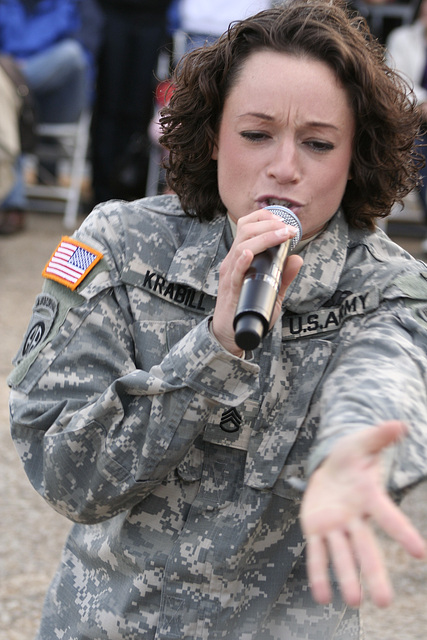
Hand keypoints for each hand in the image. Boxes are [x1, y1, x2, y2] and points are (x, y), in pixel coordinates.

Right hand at [212, 209, 302, 354]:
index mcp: (241, 257)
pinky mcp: (230, 289)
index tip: (283, 221)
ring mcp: (231, 274)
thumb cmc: (248, 309)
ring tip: (281, 235)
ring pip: (242, 245)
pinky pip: (235, 271)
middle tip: (288, 228)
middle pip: (245, 229)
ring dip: (264, 237)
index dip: (264, 218)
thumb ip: (283, 275)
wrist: (231, 333)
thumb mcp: (271, 290)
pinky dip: (242, 260)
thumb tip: (298, 259)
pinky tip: (249, 253)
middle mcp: (233, 261)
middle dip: (269, 224)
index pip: (247, 226)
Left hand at [300, 421, 425, 607]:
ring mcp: (336, 526)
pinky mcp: (316, 530)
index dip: (403, 533)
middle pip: (366, 547)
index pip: (388, 516)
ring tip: (354, 601)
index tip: (420, 554)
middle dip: (374, 573)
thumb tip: (401, 424)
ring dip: (347, 576)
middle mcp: (355, 518)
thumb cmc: (351, 456)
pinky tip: (322, 597)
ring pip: (341, 554)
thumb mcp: (362, 442)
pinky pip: (316, 553)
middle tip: (385, 602)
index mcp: (368, 498)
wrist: (330, 467)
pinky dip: (318, 574)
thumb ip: (379, 436)